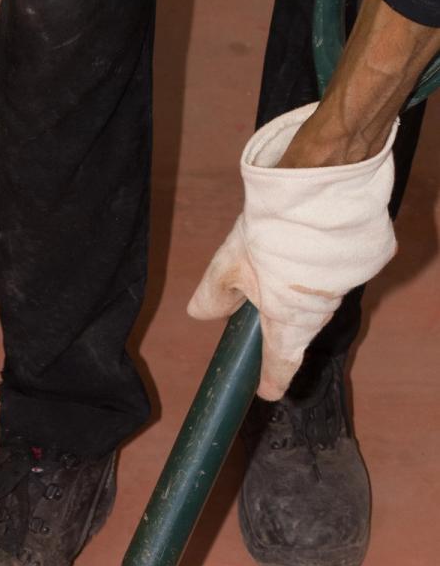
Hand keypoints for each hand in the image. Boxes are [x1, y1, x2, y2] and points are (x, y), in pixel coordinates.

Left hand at [188, 102, 395, 399]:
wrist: (325, 175)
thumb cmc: (273, 226)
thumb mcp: (229, 262)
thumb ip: (214, 295)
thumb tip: (201, 314)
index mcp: (287, 320)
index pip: (280, 365)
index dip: (270, 379)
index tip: (265, 390)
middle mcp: (320, 310)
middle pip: (299, 328)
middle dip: (280, 321)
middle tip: (260, 298)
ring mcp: (346, 285)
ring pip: (317, 299)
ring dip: (299, 290)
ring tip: (283, 258)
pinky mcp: (364, 259)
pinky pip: (337, 273)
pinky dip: (321, 267)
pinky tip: (309, 244)